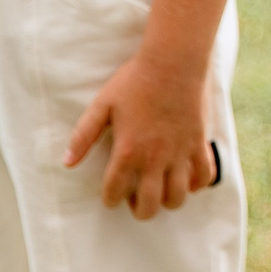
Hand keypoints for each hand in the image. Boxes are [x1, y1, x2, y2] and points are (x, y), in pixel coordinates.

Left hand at [66, 51, 217, 218]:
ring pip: (177, 197)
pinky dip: (196, 183)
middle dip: (140, 209)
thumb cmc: (134, 81)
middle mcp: (154, 158)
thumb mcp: (102, 105)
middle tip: (136, 198)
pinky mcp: (199, 143)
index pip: (114, 193)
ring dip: (168, 200)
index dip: (109, 199)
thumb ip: (83, 136)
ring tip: (161, 189)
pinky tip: (186, 177)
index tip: (111, 194)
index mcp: (127, 151)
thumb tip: (66, 163)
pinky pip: (204, 175)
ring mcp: (179, 152)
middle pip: (149, 206)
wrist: (173, 61)